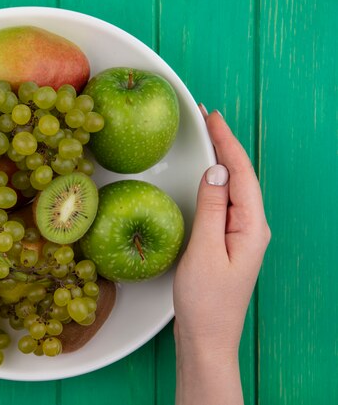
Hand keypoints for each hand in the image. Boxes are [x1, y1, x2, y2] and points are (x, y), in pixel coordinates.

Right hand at [173, 106, 270, 403]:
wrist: (206, 338)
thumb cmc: (205, 300)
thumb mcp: (204, 250)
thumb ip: (212, 208)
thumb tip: (215, 171)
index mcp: (251, 227)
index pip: (240, 174)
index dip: (227, 143)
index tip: (212, 116)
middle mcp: (251, 228)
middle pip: (240, 178)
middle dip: (225, 146)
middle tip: (206, 119)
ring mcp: (240, 236)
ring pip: (233, 189)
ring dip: (220, 162)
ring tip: (206, 139)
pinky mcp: (227, 243)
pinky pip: (223, 203)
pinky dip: (214, 183)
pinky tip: (204, 178)